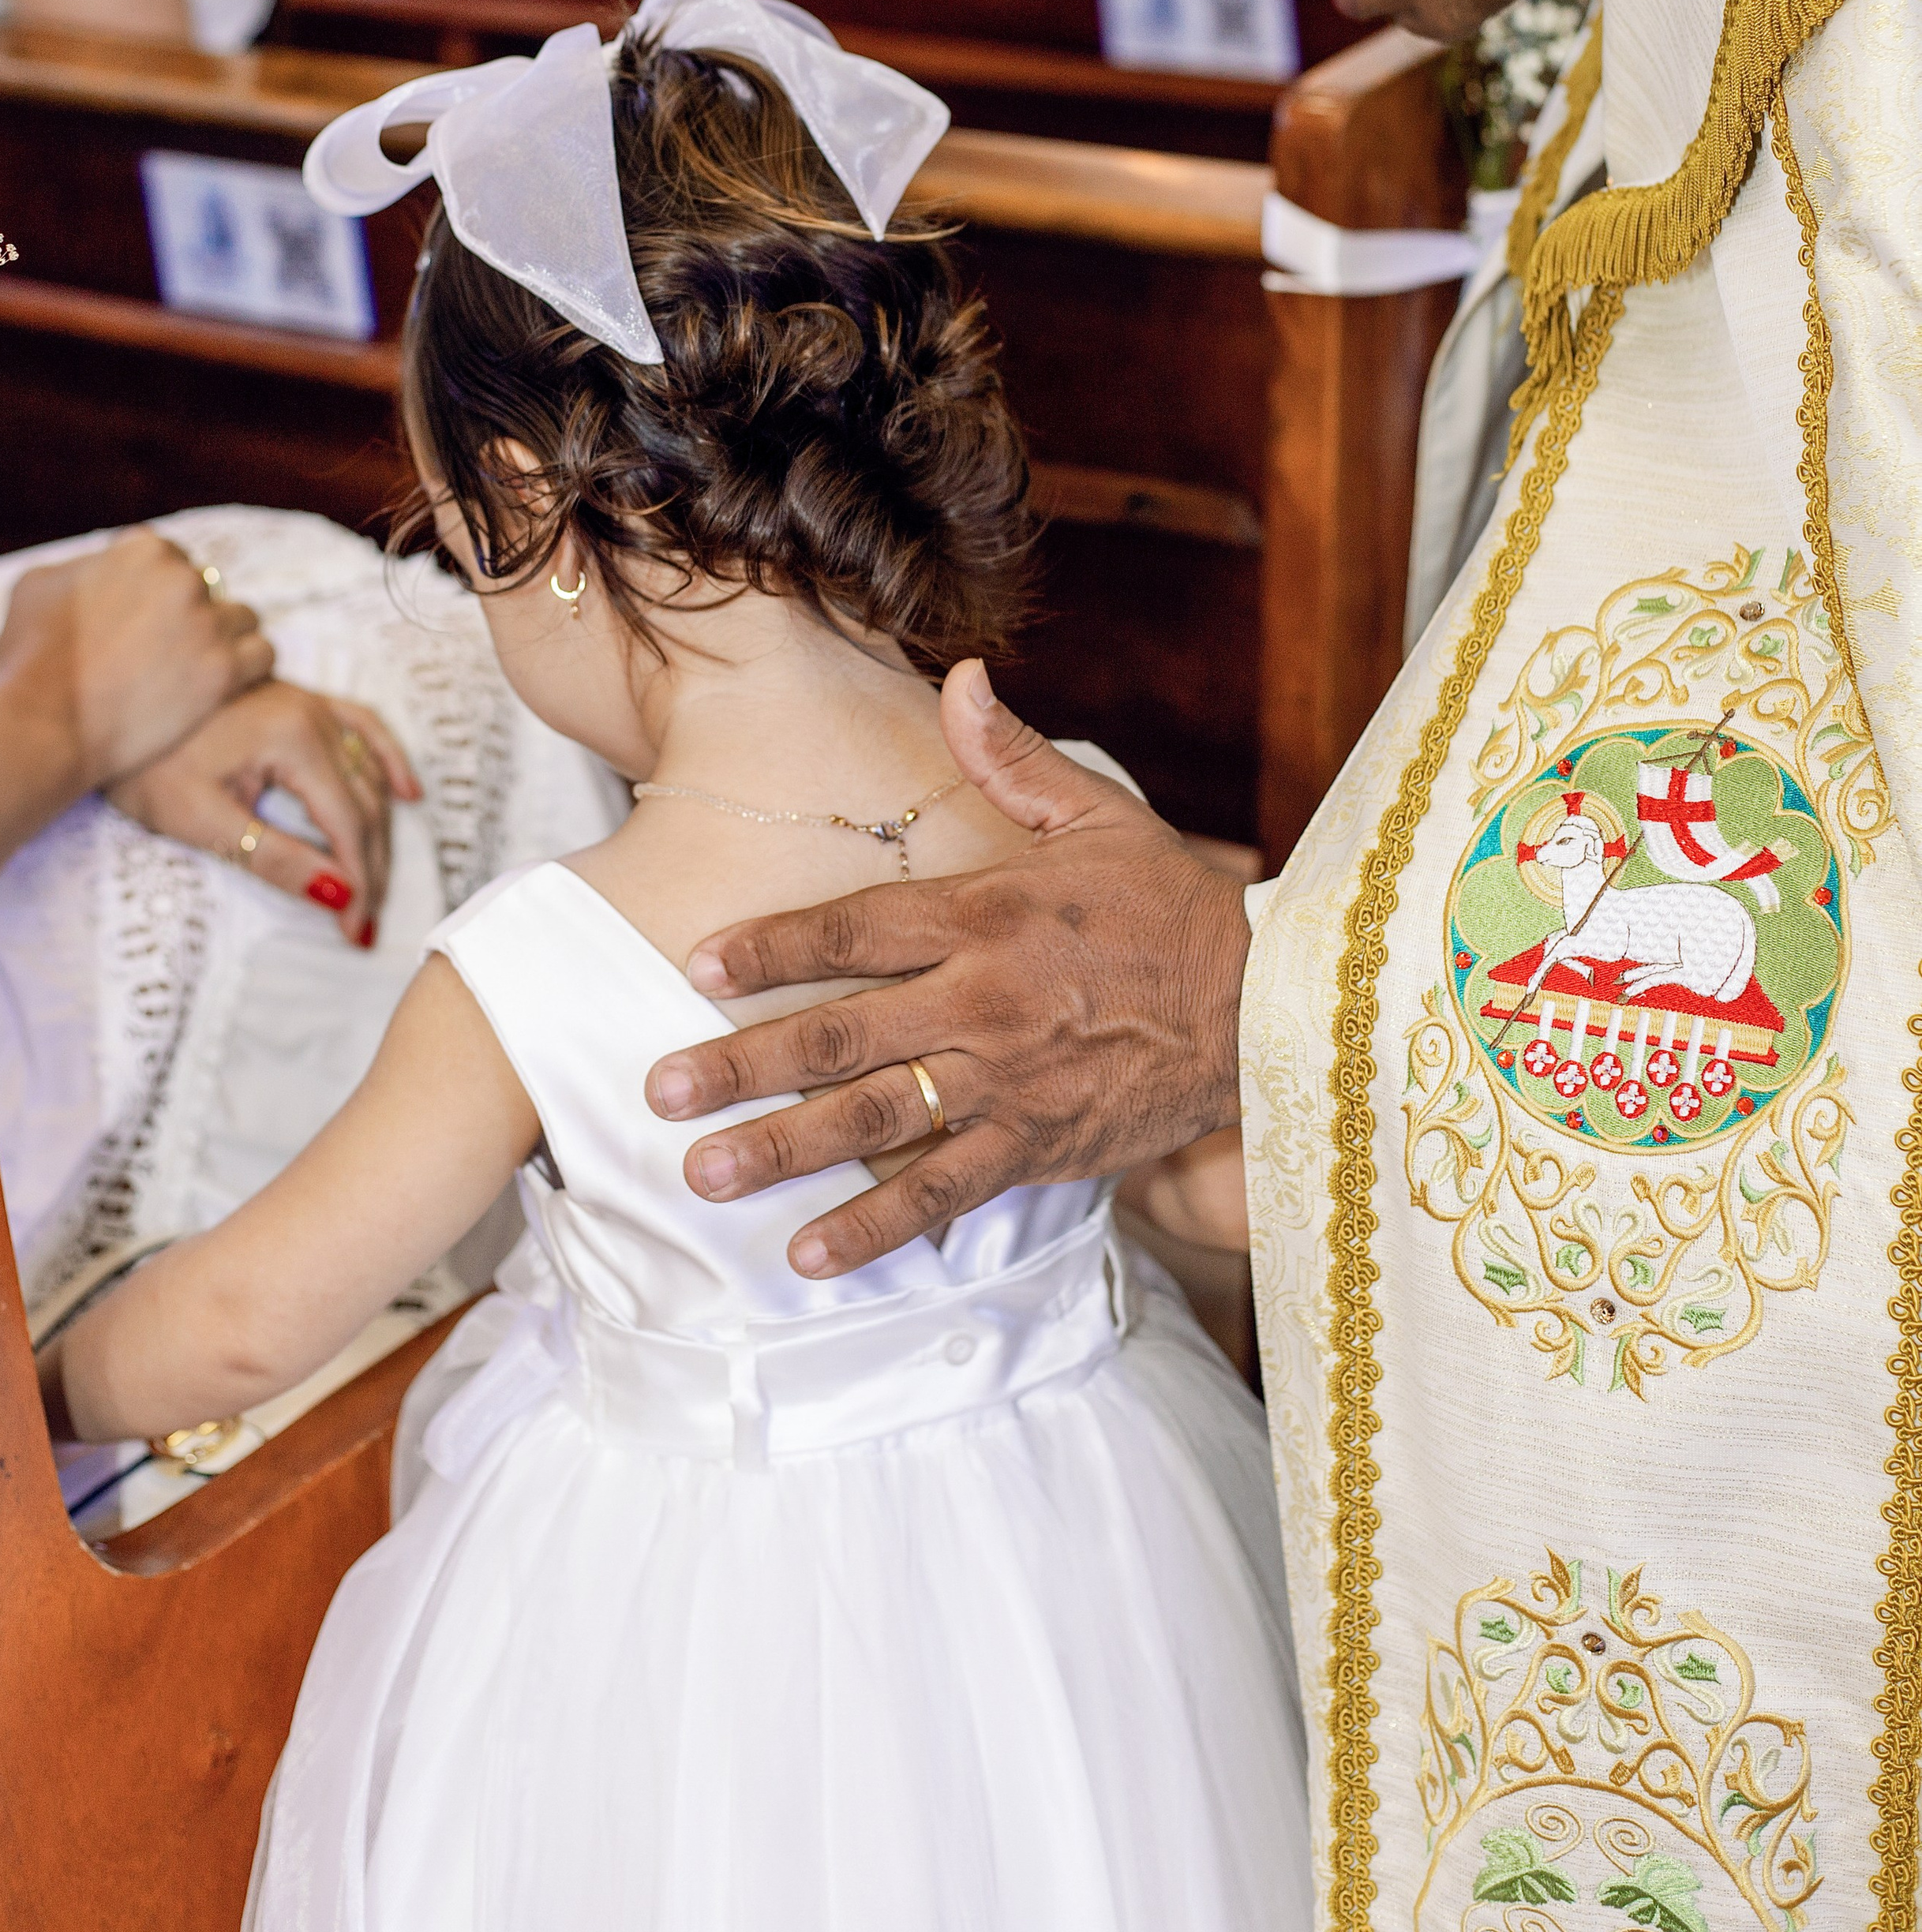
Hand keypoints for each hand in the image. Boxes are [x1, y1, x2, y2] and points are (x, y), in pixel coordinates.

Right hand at [0, 529, 272, 789]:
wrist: (40, 725)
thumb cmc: (27, 658)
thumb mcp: (39, 584)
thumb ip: (84, 565)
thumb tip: (104, 564)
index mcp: (143, 548)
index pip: (171, 556)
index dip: (160, 589)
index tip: (151, 619)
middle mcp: (182, 576)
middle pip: (209, 588)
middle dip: (193, 614)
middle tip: (174, 651)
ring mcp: (207, 623)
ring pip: (243, 618)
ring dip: (227, 639)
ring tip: (204, 668)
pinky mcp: (224, 670)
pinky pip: (263, 655)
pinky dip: (249, 667)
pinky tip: (229, 685)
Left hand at [107, 684, 419, 944]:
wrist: (101, 709)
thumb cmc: (142, 767)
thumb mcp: (203, 823)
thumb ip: (276, 858)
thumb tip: (339, 896)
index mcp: (294, 738)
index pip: (348, 824)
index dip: (359, 883)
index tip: (355, 932)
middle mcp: (313, 713)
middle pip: (365, 802)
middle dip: (371, 867)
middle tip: (364, 923)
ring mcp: (309, 701)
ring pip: (369, 772)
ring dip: (379, 830)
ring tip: (375, 883)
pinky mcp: (298, 700)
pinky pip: (363, 727)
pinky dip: (389, 760)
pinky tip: (409, 791)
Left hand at [644, 661, 1249, 1277]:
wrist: (1271, 1007)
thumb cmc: (1173, 905)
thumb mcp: (1100, 813)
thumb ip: (1014, 755)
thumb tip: (960, 676)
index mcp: (991, 914)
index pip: (857, 930)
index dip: (772, 948)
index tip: (697, 965)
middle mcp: (986, 1001)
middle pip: (842, 1035)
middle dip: (743, 1067)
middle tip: (660, 1094)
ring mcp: (1009, 1082)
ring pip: (877, 1120)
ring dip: (783, 1151)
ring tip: (702, 1177)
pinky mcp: (1038, 1147)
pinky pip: (943, 1193)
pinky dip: (875, 1227)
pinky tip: (809, 1254)